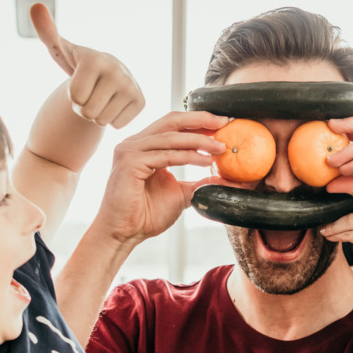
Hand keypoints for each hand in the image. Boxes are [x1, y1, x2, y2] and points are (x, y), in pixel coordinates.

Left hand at [30, 3, 144, 128]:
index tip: (79, 84)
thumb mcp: (60, 49)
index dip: (73, 96)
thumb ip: (46, 31)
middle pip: (88, 112)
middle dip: (84, 109)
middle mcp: (117, 72)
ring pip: (102, 120)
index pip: (76, 97)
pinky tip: (114, 104)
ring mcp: (131, 87)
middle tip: (90, 94)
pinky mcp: (141, 101)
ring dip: (97, 115)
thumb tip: (35, 6)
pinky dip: (112, 119)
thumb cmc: (78, 63)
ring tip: (101, 99)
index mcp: (95, 60)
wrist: (109, 73)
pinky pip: (117, 125)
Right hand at [92, 110, 228, 244]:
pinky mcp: (130, 162)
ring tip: (220, 148)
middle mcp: (136, 143)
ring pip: (171, 137)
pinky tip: (206, 160)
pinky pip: (165, 154)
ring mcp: (130, 150)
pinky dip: (188, 156)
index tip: (223, 124)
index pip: (174, 126)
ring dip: (199, 140)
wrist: (125, 233)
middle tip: (224, 122)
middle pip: (172, 122)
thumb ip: (200, 183)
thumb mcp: (182, 194)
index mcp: (146, 146)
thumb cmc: (147, 215)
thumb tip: (227, 180)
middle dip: (200, 120)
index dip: (198, 121)